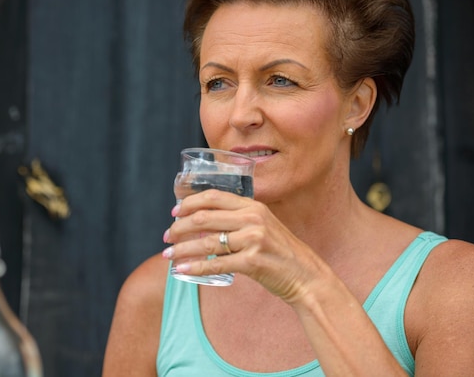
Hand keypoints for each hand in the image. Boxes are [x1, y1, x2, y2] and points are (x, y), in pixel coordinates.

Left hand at [162, 188, 326, 304]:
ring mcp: (253, 239)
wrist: (306, 276)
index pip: (213, 196)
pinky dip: (194, 267)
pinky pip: (215, 264)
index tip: (173, 213)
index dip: (189, 203)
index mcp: (253, 206)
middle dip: (179, 227)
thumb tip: (202, 222)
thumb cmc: (280, 253)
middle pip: (204, 217)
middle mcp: (252, 218)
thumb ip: (238, 220)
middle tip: (167, 237)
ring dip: (182, 249)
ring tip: (168, 255)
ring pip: (206, 242)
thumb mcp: (262, 226)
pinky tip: (181, 270)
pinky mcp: (253, 261)